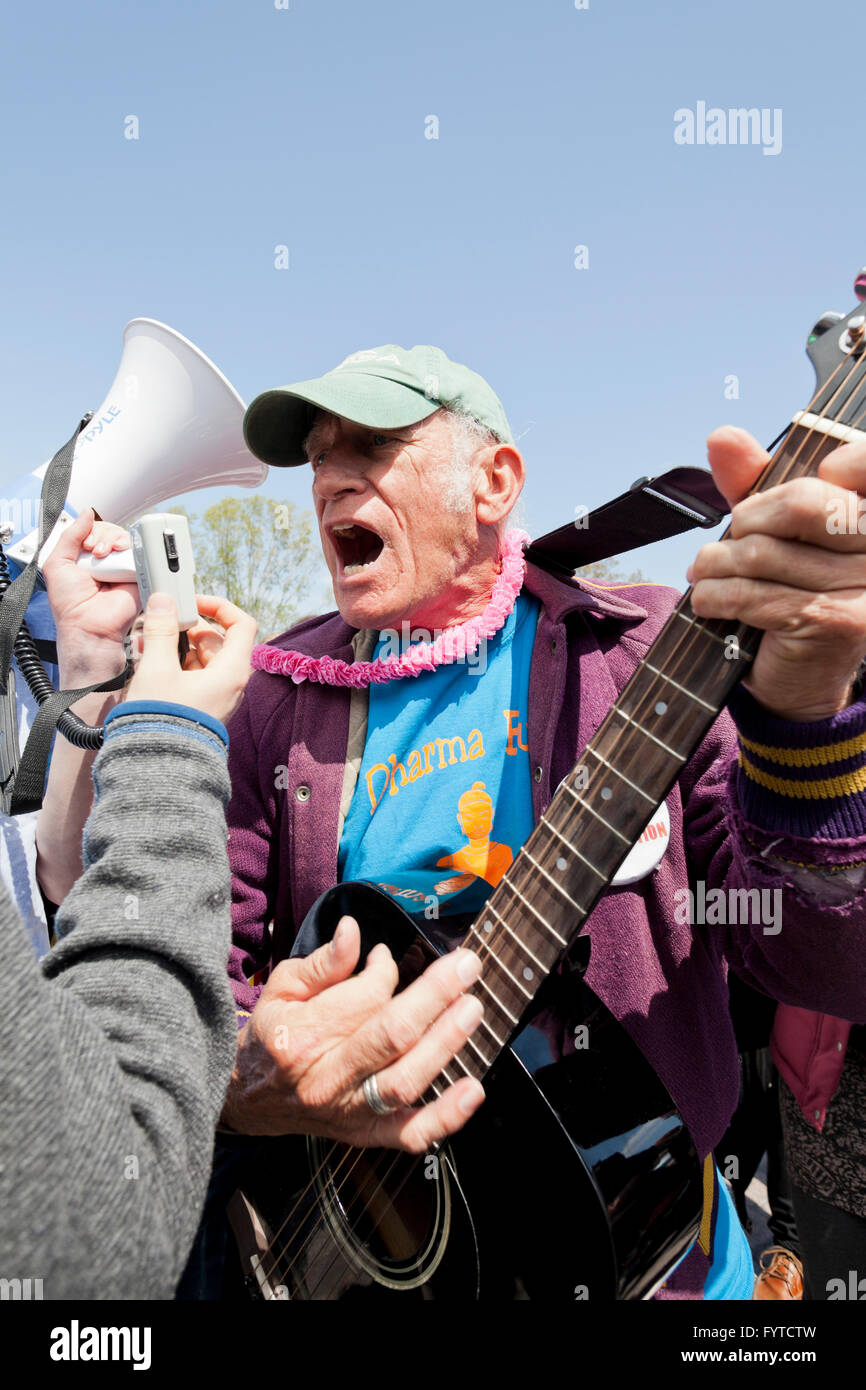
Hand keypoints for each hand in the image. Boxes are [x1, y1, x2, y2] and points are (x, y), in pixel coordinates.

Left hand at [41, 508, 138, 677]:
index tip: (86, 544)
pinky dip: (131, 549)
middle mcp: (103, 562)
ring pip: (124, 538)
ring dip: (114, 540)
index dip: (89, 531)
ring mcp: (120, 567)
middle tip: (95, 551)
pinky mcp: (137, 574)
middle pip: (110, 531)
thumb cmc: (70, 605)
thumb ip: (70, 536)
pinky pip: (139, 553)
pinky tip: (120, 557)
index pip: (92, 531)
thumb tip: (87, 513)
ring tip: (106, 556)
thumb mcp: (57, 563)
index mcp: (83, 558)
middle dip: (102, 535)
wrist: (89, 626)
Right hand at [126, 592, 256, 724]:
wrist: (159, 767)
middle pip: (217, 641)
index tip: (192, 602)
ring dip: (176, 647)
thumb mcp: (157, 669)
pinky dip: (174, 666)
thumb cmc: (164, 719)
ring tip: (146, 644)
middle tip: (160, 625)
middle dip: (188, 630)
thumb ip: (160, 631)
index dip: (219, 606)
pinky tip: (147, 662)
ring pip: (202, 660)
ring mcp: (216, 697)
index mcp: (231, 671)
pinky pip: (192, 677)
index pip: (241, 624)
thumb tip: (164, 601)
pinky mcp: (201, 707)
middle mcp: (231, 683)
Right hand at [223, 915, 485, 1150]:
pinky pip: (410, 1133)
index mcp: (300, 1036)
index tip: (388, 956)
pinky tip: (473, 1090)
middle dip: (435, 996)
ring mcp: (347, 1111)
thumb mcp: (282, 989)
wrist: (249, 1099)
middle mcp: (325, 1078)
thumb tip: (353, 931)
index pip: (362, 997)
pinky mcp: (364, 1135)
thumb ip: (322, 963)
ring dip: (445, 1044)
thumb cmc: (271, 1035)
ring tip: (472, 1009)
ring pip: (404, 1081)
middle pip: (390, 1036)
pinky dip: (445, 1116)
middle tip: (467, 966)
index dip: (386, 970)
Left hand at [685, 425, 865, 720]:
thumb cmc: (791, 592)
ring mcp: (865, 587)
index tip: (785, 495)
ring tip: (705, 572)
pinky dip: (714, 595)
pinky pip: (756, 594)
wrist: (802, 681)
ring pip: (766, 552)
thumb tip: (722, 437)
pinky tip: (706, 600)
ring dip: (716, 563)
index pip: (864, 462)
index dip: (824, 468)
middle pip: (805, 502)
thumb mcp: (777, 531)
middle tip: (731, 537)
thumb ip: (755, 481)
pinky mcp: (836, 623)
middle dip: (749, 518)